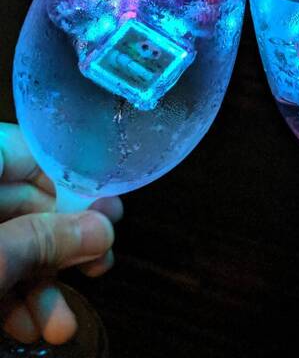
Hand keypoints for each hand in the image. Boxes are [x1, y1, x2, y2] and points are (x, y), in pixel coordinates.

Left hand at [0, 122, 122, 344]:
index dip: (71, 175)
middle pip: (26, 204)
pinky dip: (14, 299)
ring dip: (42, 285)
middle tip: (103, 261)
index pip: (28, 150)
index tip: (105, 205)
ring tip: (63, 325)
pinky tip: (33, 329)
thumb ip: (44, 241)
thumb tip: (104, 230)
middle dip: (64, 244)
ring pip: (12, 244)